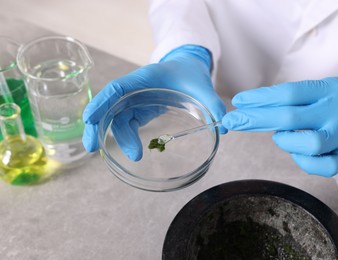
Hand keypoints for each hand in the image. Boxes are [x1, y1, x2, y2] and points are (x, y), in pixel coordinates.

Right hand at [82, 45, 225, 159]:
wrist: (188, 69)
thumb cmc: (190, 74)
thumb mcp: (202, 87)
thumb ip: (212, 103)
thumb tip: (224, 126)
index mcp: (144, 78)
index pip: (117, 88)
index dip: (101, 102)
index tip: (90, 118)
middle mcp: (134, 89)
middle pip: (109, 106)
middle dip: (97, 125)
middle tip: (93, 148)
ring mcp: (135, 100)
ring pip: (116, 118)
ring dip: (116, 137)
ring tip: (133, 156)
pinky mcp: (140, 110)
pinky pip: (127, 123)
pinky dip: (125, 137)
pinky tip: (132, 150)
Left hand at [222, 77, 337, 176]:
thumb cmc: (324, 104)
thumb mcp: (310, 92)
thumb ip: (284, 100)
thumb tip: (245, 111)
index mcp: (328, 89)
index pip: (288, 92)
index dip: (259, 98)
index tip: (238, 102)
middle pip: (291, 117)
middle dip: (255, 120)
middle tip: (232, 121)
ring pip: (311, 143)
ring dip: (285, 141)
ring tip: (280, 137)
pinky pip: (322, 166)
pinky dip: (302, 161)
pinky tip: (296, 151)